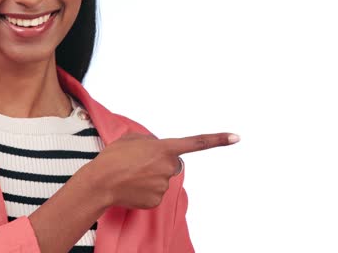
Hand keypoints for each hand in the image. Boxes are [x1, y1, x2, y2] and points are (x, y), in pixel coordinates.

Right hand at [88, 132, 238, 208]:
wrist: (100, 182)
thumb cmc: (113, 157)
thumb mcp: (132, 139)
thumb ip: (151, 141)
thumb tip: (158, 148)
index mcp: (164, 148)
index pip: (197, 143)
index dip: (218, 140)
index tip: (237, 137)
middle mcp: (168, 167)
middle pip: (173, 164)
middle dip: (161, 163)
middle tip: (139, 163)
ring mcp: (163, 185)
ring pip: (162, 180)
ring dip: (150, 177)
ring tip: (131, 175)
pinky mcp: (156, 200)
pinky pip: (155, 194)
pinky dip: (145, 191)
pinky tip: (132, 187)